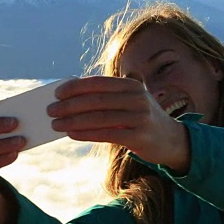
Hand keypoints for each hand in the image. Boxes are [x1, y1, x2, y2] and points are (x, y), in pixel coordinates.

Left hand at [47, 76, 189, 173]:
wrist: (172, 140)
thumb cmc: (143, 119)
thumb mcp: (133, 100)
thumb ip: (110, 95)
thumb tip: (73, 95)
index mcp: (133, 85)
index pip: (99, 83)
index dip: (76, 87)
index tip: (57, 92)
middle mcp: (138, 98)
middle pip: (96, 100)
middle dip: (70, 105)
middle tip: (51, 110)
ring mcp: (140, 118)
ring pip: (99, 118)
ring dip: (73, 120)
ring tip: (56, 124)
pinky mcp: (139, 137)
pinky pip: (106, 134)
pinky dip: (86, 133)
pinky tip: (72, 134)